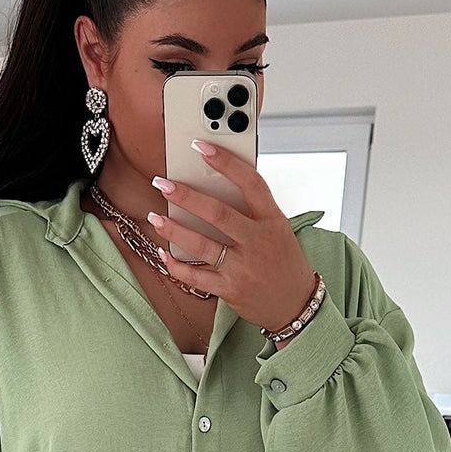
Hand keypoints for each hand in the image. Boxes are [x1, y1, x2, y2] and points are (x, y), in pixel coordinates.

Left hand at [148, 141, 319, 336]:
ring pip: (201, 245)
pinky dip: (177, 265)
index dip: (225, 162)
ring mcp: (243, 267)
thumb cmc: (283, 262)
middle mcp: (258, 242)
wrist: (295, 304)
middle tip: (162, 183)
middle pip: (217, 213)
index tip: (202, 147)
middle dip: (186, 196)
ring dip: (173, 230)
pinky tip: (164, 253)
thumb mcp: (278, 229)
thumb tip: (213, 187)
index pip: (250, 183)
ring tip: (155, 217)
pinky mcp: (230, 289)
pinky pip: (196, 276)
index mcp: (271, 220)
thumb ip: (252, 211)